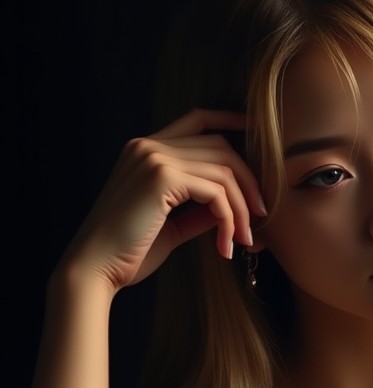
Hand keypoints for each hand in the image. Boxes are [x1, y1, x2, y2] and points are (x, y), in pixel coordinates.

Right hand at [56, 108, 265, 292]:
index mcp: (147, 150)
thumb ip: (199, 210)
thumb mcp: (172, 225)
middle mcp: (149, 146)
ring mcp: (155, 158)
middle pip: (220, 146)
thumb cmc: (129, 252)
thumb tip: (231, 207)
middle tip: (260, 216)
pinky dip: (229, 220)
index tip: (258, 134)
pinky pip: (215, 192)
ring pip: (223, 171)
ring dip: (242, 208)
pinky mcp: (163, 178)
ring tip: (244, 239)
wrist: (97, 268)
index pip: (197, 120)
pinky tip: (225, 246)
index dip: (231, 121)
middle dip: (248, 181)